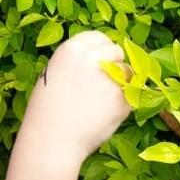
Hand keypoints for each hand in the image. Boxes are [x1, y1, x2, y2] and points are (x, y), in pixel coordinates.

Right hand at [22, 31, 131, 163]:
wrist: (51, 142)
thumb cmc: (48, 113)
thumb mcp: (54, 75)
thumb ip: (77, 62)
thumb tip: (103, 55)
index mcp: (71, 49)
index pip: (99, 37)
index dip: (102, 50)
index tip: (100, 63)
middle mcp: (91, 58)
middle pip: (116, 51)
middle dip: (114, 65)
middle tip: (101, 87)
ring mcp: (108, 77)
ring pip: (128, 72)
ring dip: (121, 84)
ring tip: (98, 105)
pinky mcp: (121, 98)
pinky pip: (132, 95)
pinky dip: (123, 105)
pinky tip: (103, 116)